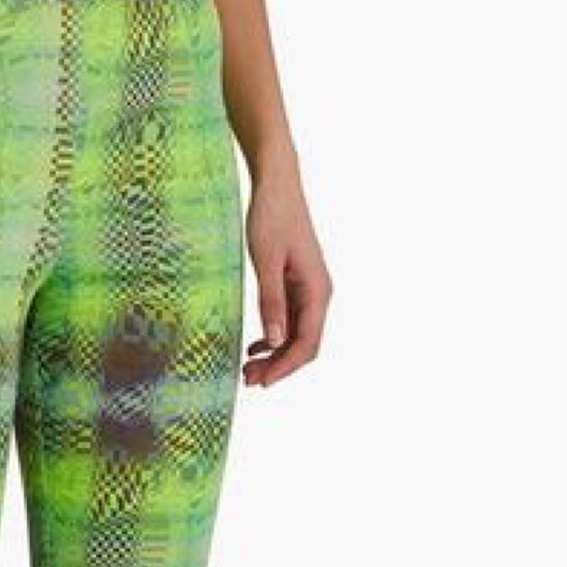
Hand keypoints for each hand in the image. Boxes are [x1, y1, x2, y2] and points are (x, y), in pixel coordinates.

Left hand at [243, 155, 332, 388]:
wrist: (277, 184)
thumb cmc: (271, 217)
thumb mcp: (266, 261)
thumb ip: (271, 302)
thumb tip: (275, 341)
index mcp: (317, 290)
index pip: (307, 343)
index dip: (285, 367)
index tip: (261, 381)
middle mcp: (318, 294)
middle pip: (304, 344)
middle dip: (279, 366)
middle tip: (247, 379)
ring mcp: (308, 290)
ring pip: (296, 334)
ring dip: (275, 354)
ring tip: (248, 367)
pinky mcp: (296, 284)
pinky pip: (290, 319)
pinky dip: (274, 336)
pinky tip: (255, 345)